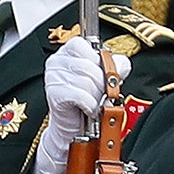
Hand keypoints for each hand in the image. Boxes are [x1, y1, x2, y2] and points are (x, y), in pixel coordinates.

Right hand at [29, 37, 129, 173]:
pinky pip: (80, 95)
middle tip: (101, 94)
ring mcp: (53, 77)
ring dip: (96, 96)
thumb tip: (121, 65)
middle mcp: (57, 60)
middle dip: (101, 83)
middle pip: (89, 65)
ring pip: (86, 80)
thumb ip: (116, 65)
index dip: (99, 61)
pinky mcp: (54, 93)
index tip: (103, 75)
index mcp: (69, 51)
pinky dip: (90, 104)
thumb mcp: (105, 78)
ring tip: (95, 102)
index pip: (85, 45)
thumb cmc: (87, 101)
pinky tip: (89, 109)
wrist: (74, 128)